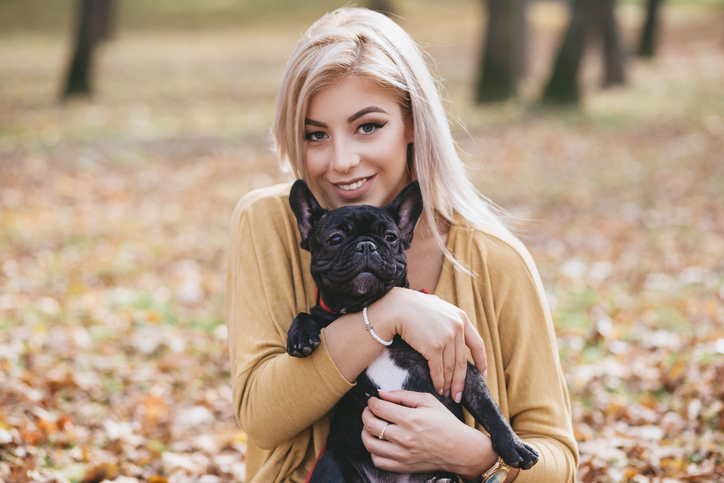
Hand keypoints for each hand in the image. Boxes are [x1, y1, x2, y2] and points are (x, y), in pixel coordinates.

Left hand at [360, 390, 496, 477]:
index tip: (374, 400)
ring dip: (366, 432)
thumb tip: (381, 393)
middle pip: (370, 425)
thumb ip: (402, 395)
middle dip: (365, 414)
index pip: (378, 408)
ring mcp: (403, 454)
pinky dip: (373, 451)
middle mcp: (404, 438)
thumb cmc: (445, 422)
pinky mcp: (403, 466)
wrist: (460, 449)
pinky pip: (377, 461)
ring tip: (372, 426)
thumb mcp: (428, 401)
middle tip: (369, 411)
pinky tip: (380, 443)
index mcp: (411, 418)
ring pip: (370, 444)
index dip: (372, 402)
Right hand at [373, 287, 486, 400]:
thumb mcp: (439, 307)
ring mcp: (447, 337)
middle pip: (462, 362)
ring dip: (449, 384)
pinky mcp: (434, 347)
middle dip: (461, 382)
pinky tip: (438, 388)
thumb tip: (456, 330)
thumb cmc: (414, 306)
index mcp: (462, 318)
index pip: (477, 344)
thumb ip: (450, 319)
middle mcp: (458, 327)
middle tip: (459, 396)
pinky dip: (439, 382)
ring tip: (447, 395)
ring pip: (450, 368)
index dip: (482, 362)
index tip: (483, 376)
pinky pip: (438, 369)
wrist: (398, 307)